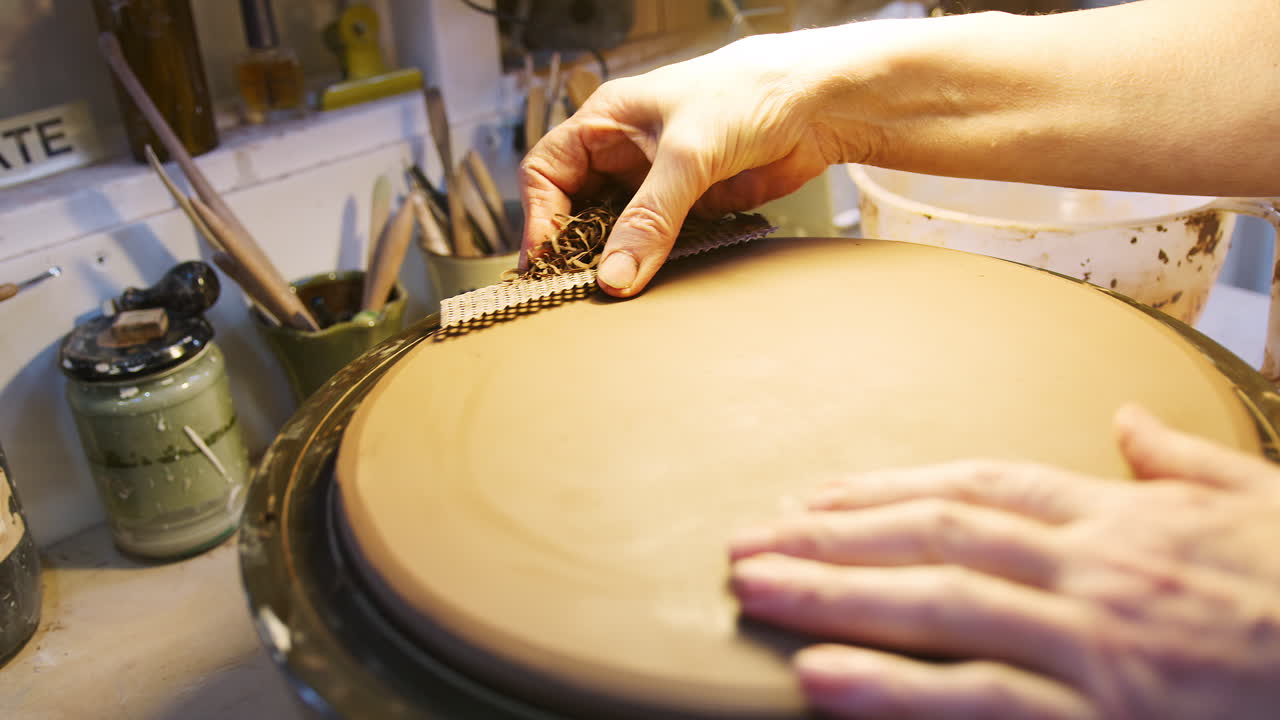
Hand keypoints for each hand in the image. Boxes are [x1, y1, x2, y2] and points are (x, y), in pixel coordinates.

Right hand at [519, 26, 879, 295]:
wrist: (816, 104)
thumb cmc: (747, 94)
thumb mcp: (688, 156)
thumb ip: (649, 219)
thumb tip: (615, 276)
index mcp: (606, 121)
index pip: (548, 172)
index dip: (540, 217)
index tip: (547, 260)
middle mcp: (623, 153)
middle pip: (575, 208)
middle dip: (572, 247)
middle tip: (574, 288)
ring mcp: (655, 182)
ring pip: (614, 231)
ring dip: (612, 261)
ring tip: (608, 294)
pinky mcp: (688, 207)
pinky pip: (654, 243)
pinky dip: (648, 265)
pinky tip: (646, 285)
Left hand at [729, 405, 1279, 718]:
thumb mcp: (1259, 505)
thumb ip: (1182, 462)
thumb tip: (1130, 423)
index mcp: (1124, 519)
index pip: (977, 488)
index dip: (887, 490)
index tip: (818, 495)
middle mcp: (1094, 571)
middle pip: (935, 536)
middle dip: (833, 537)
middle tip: (746, 541)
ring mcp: (1097, 646)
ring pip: (939, 606)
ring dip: (834, 594)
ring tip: (755, 589)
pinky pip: (983, 701)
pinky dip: (896, 688)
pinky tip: (822, 676)